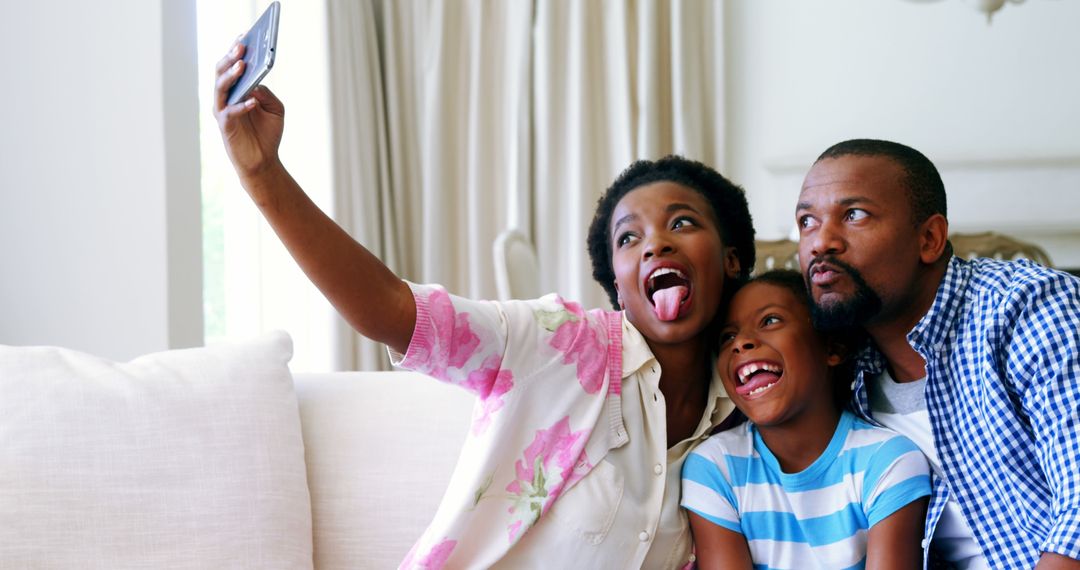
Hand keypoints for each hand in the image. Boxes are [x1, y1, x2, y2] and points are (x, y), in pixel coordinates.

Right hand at [213, 39, 284, 178]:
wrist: (264, 161)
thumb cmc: (267, 133)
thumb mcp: (275, 108)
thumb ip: (266, 93)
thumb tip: (257, 82)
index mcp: (236, 89)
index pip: (232, 65)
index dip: (235, 50)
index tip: (244, 35)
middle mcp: (226, 97)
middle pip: (222, 72)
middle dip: (231, 58)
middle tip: (242, 46)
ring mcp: (223, 110)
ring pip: (220, 88)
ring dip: (231, 76)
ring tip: (242, 65)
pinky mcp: (225, 126)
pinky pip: (230, 112)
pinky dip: (242, 105)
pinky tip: (253, 100)